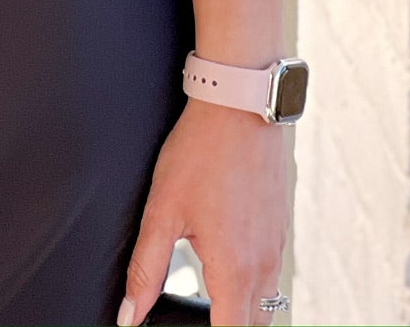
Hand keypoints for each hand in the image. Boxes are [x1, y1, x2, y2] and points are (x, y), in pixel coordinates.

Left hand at [117, 98, 288, 326]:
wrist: (241, 105)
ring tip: (209, 302)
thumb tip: (129, 316)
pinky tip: (226, 266)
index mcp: (234, 271)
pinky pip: (272, 274)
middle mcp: (264, 266)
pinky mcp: (280, 228)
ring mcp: (277, 247)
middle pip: (253, 326)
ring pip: (267, 303)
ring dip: (241, 311)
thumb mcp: (163, 210)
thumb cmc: (201, 152)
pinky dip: (252, 286)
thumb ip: (145, 270)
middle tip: (195, 316)